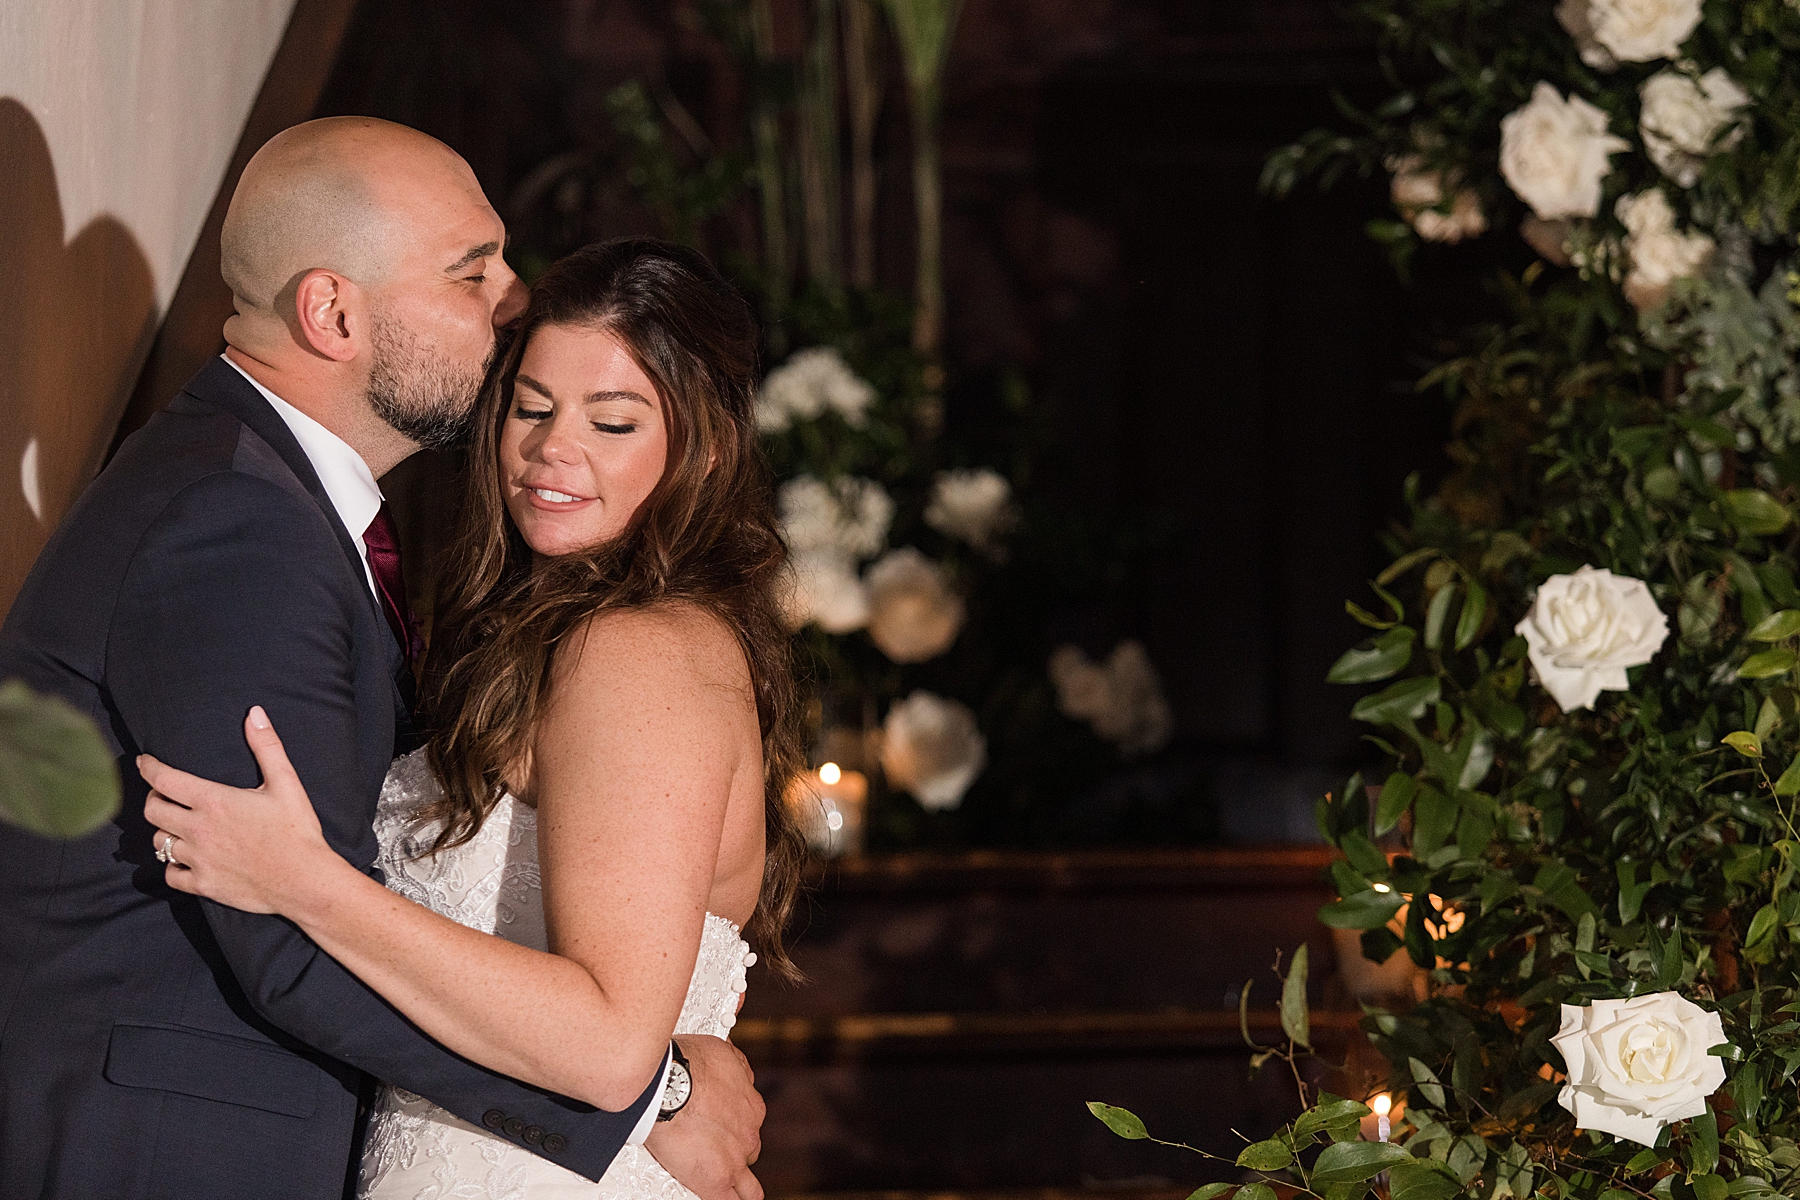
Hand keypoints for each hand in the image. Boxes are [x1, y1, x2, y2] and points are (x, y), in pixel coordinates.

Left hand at [140, 705, 343, 913]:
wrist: (305, 880)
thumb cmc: (297, 830)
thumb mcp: (286, 783)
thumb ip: (266, 747)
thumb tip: (254, 714)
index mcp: (213, 801)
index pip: (164, 779)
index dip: (149, 767)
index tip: (144, 762)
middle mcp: (198, 829)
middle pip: (153, 810)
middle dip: (154, 798)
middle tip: (165, 795)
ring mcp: (197, 859)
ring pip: (159, 842)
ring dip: (164, 831)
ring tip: (176, 826)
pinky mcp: (202, 884)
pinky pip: (170, 874)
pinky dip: (173, 866)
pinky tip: (185, 860)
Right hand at [645, 1034, 764, 1199]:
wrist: (667, 1085)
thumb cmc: (687, 1064)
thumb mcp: (723, 1053)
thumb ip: (738, 1069)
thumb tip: (742, 1073)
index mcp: (752, 1107)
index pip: (749, 1124)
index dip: (734, 1128)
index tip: (719, 1128)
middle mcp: (748, 1135)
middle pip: (748, 1152)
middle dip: (734, 1153)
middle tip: (711, 1151)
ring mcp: (734, 1160)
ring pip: (749, 1187)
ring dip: (740, 1187)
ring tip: (727, 1188)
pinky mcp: (715, 1181)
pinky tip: (717, 1196)